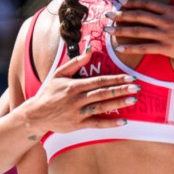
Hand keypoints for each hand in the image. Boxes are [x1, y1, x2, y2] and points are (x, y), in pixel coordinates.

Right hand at [22, 44, 140, 133]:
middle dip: (121, 90)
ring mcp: (78, 113)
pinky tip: (124, 121)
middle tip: (137, 87)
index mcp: (74, 85)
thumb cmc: (49, 92)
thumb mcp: (59, 74)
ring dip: (118, 103)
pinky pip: (97, 124)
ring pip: (102, 107)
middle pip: (103, 93)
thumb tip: (90, 48)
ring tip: (133, 100)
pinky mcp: (78, 125)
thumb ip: (76, 62)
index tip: (130, 76)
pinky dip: (110, 123)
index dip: (115, 79)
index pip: (99, 81)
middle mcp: (77, 99)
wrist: (36, 115)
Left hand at [106, 0, 173, 63]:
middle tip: (107, 15)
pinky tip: (119, 48)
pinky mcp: (168, 49)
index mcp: (173, 10)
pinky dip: (131, 47)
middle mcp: (167, 21)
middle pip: (139, 16)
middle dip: (120, 15)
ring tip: (107, 31)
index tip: (121, 2)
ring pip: (138, 31)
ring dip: (120, 30)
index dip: (132, 3)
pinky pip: (145, 48)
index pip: (148, 4)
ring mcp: (166, 35)